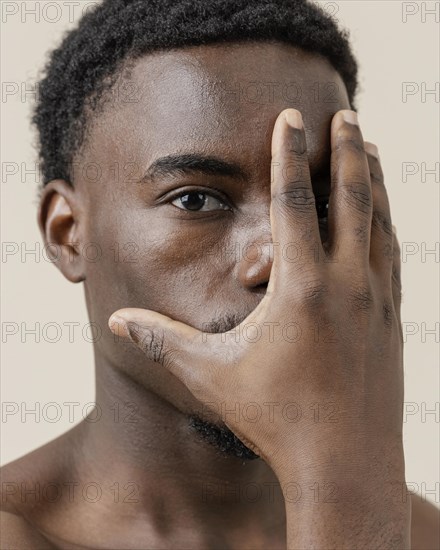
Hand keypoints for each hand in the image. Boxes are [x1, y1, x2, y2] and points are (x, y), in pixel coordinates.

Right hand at [108, 109, 403, 482]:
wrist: (345, 464)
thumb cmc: (275, 418)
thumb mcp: (210, 375)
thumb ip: (162, 340)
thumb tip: (116, 323)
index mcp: (302, 288)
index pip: (294, 203)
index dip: (290, 155)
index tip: (295, 117)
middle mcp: (346, 285)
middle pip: (352, 199)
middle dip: (347, 151)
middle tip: (348, 114)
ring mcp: (376, 301)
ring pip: (379, 224)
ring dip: (372, 183)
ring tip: (369, 152)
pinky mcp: (392, 320)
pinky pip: (390, 257)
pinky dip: (386, 226)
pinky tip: (383, 218)